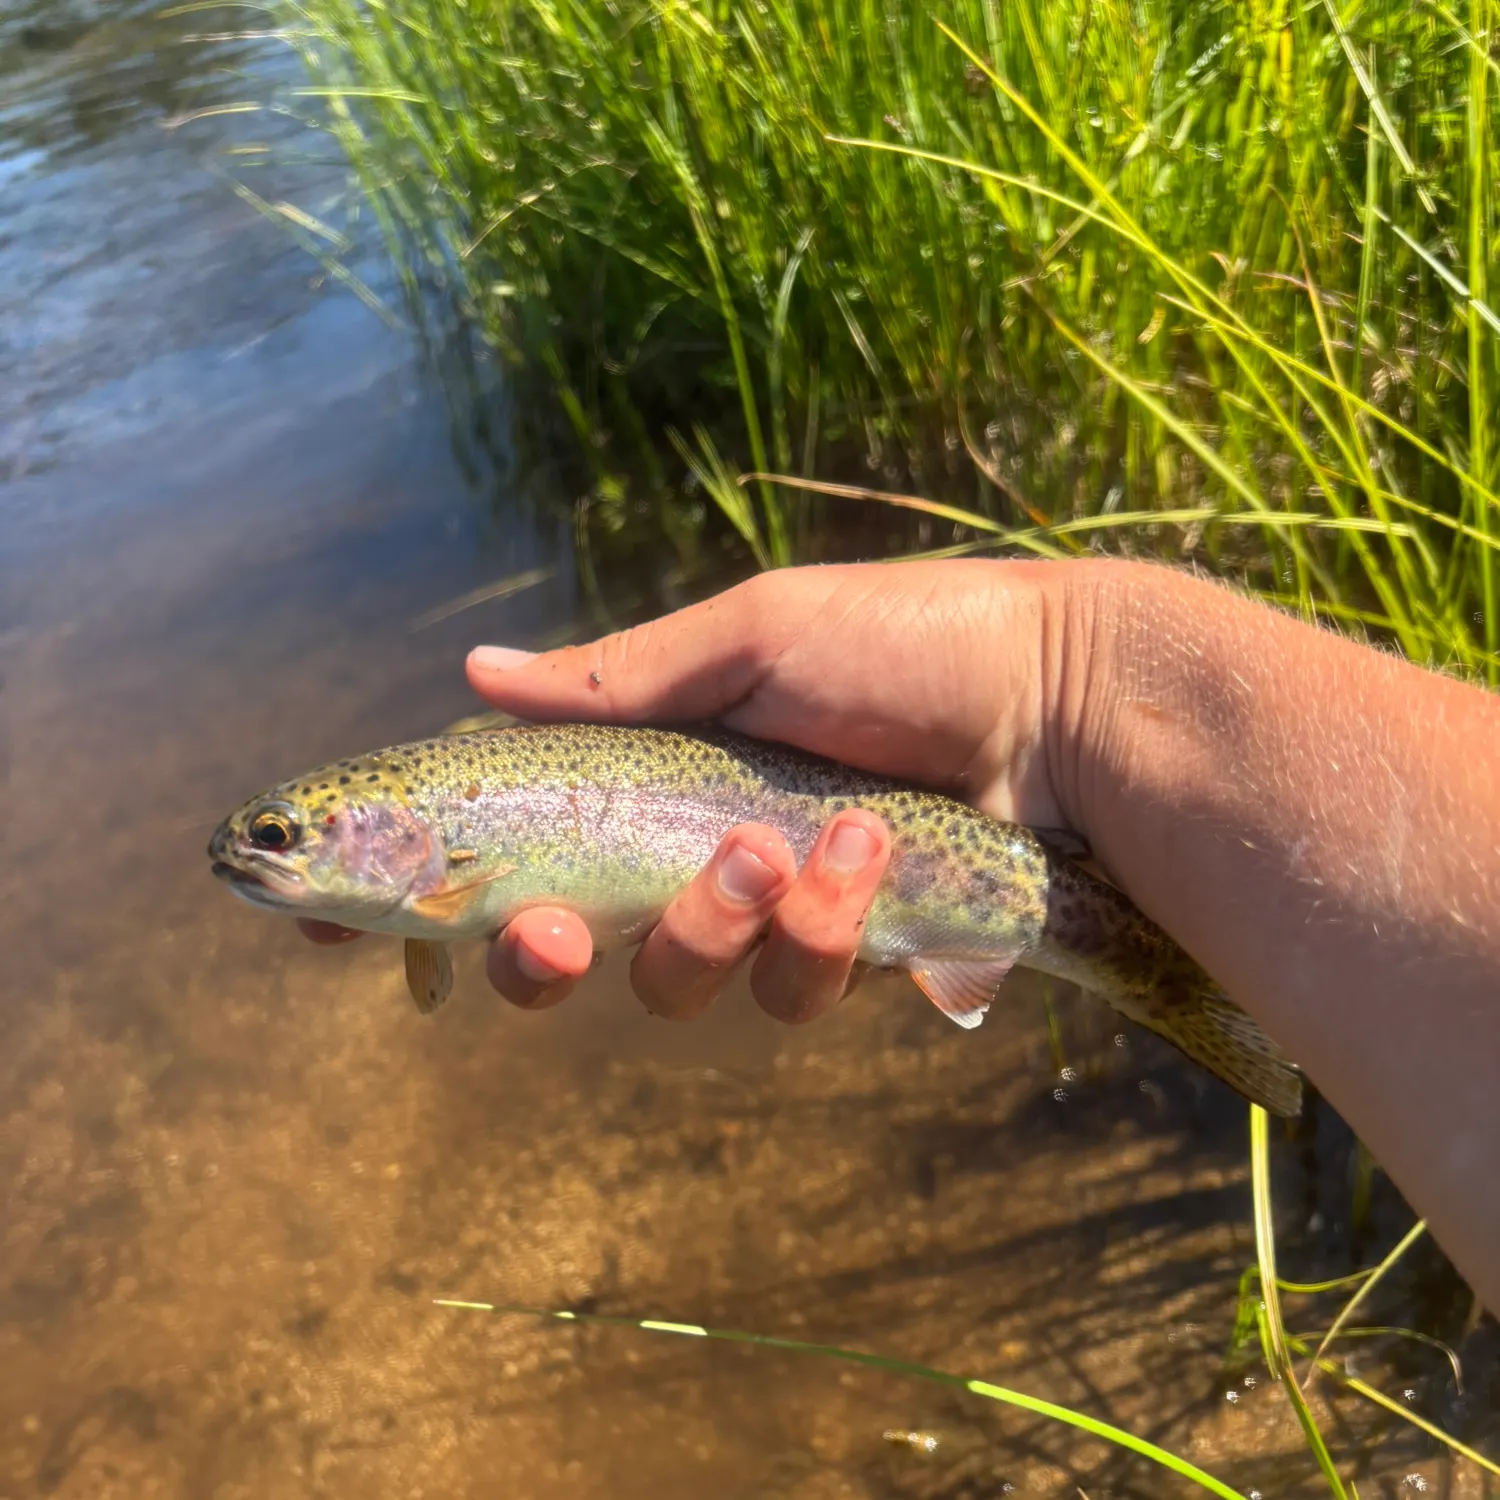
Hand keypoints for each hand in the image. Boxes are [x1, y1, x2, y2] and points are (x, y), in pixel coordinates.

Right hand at [299, 559, 1071, 1021]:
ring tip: (785, 846)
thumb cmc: (905, 639)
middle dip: (527, 963)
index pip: (505, 845)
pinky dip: (820, 926)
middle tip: (538, 930)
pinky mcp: (844, 959)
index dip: (422, 897)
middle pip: (554, 959)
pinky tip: (870, 851)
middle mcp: (682, 854)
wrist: (1057, 698)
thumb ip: (616, 679)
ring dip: (711, 921)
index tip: (338, 931)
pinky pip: (789, 989)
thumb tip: (473, 671)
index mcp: (644, 773)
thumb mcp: (751, 638)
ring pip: (672, 984)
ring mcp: (762, 915)